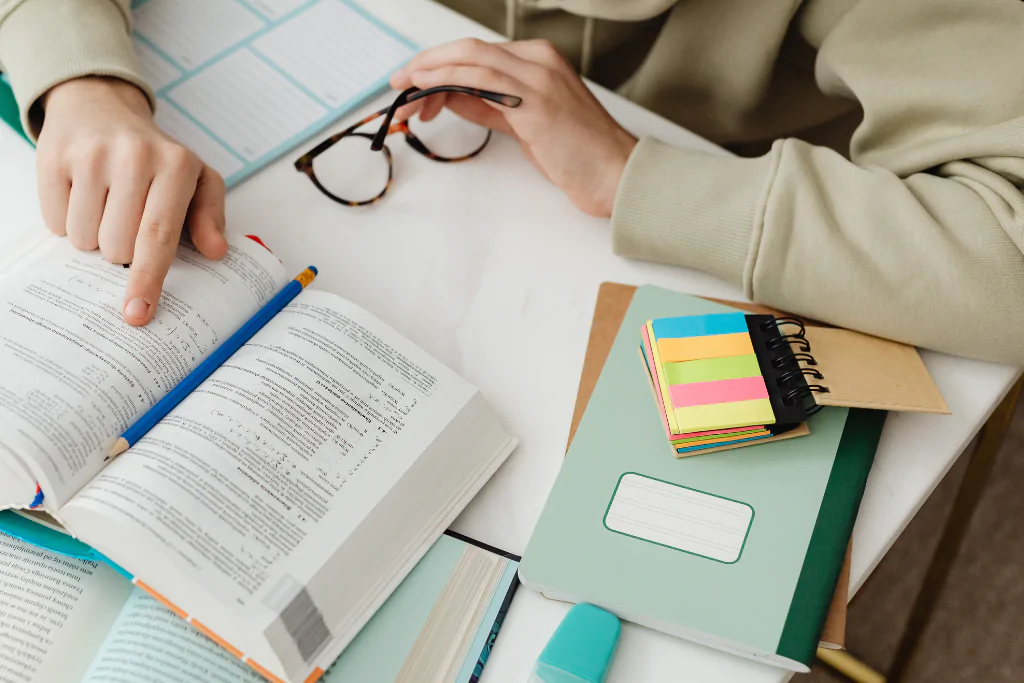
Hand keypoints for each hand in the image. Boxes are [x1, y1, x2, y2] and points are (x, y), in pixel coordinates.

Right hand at [37, 77, 227, 325]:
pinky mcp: (54, 158)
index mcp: (176, 165)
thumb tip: (216, 251)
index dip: (148, 278)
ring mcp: (91, 155)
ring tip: (107, 206)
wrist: (101, 106)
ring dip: (94, 237)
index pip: (159, 235)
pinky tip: (82, 196)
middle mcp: (134, 156)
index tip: (138, 312)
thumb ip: (210, 216)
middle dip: (122, 251)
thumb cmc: (156, 155)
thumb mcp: (197, 178)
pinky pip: (55, 222)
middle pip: (118, 246)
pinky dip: (67, 221)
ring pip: (84, 239)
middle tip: (128, 222)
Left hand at [390, 39, 636, 216]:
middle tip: (397, 82)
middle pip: (469, 49)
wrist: (616, 175)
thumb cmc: (577, 154)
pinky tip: (427, 91)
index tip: (413, 81)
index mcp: (540, 61)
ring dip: (430, 72)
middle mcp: (540, 61)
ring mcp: (539, 79)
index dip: (439, 63)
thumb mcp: (525, 124)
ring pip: (471, 58)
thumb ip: (490, 105)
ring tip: (405, 91)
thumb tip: (450, 97)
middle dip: (426, 63)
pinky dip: (447, 81)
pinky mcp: (536, 103)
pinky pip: (482, 81)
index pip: (477, 53)